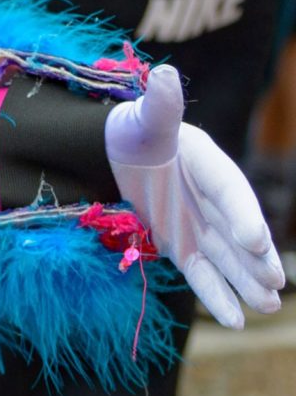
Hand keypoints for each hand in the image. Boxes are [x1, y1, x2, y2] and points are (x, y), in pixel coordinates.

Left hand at [104, 64, 285, 327]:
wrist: (119, 152)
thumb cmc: (136, 130)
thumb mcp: (145, 118)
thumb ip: (159, 104)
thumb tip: (166, 75)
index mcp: (209, 165)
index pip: (228, 191)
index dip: (241, 214)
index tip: (253, 238)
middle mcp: (211, 199)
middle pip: (237, 232)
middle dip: (256, 258)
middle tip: (276, 281)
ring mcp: (201, 225)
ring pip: (227, 259)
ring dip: (246, 283)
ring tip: (269, 306)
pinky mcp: (184, 246)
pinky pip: (202, 274)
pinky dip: (217, 296)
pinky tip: (235, 320)